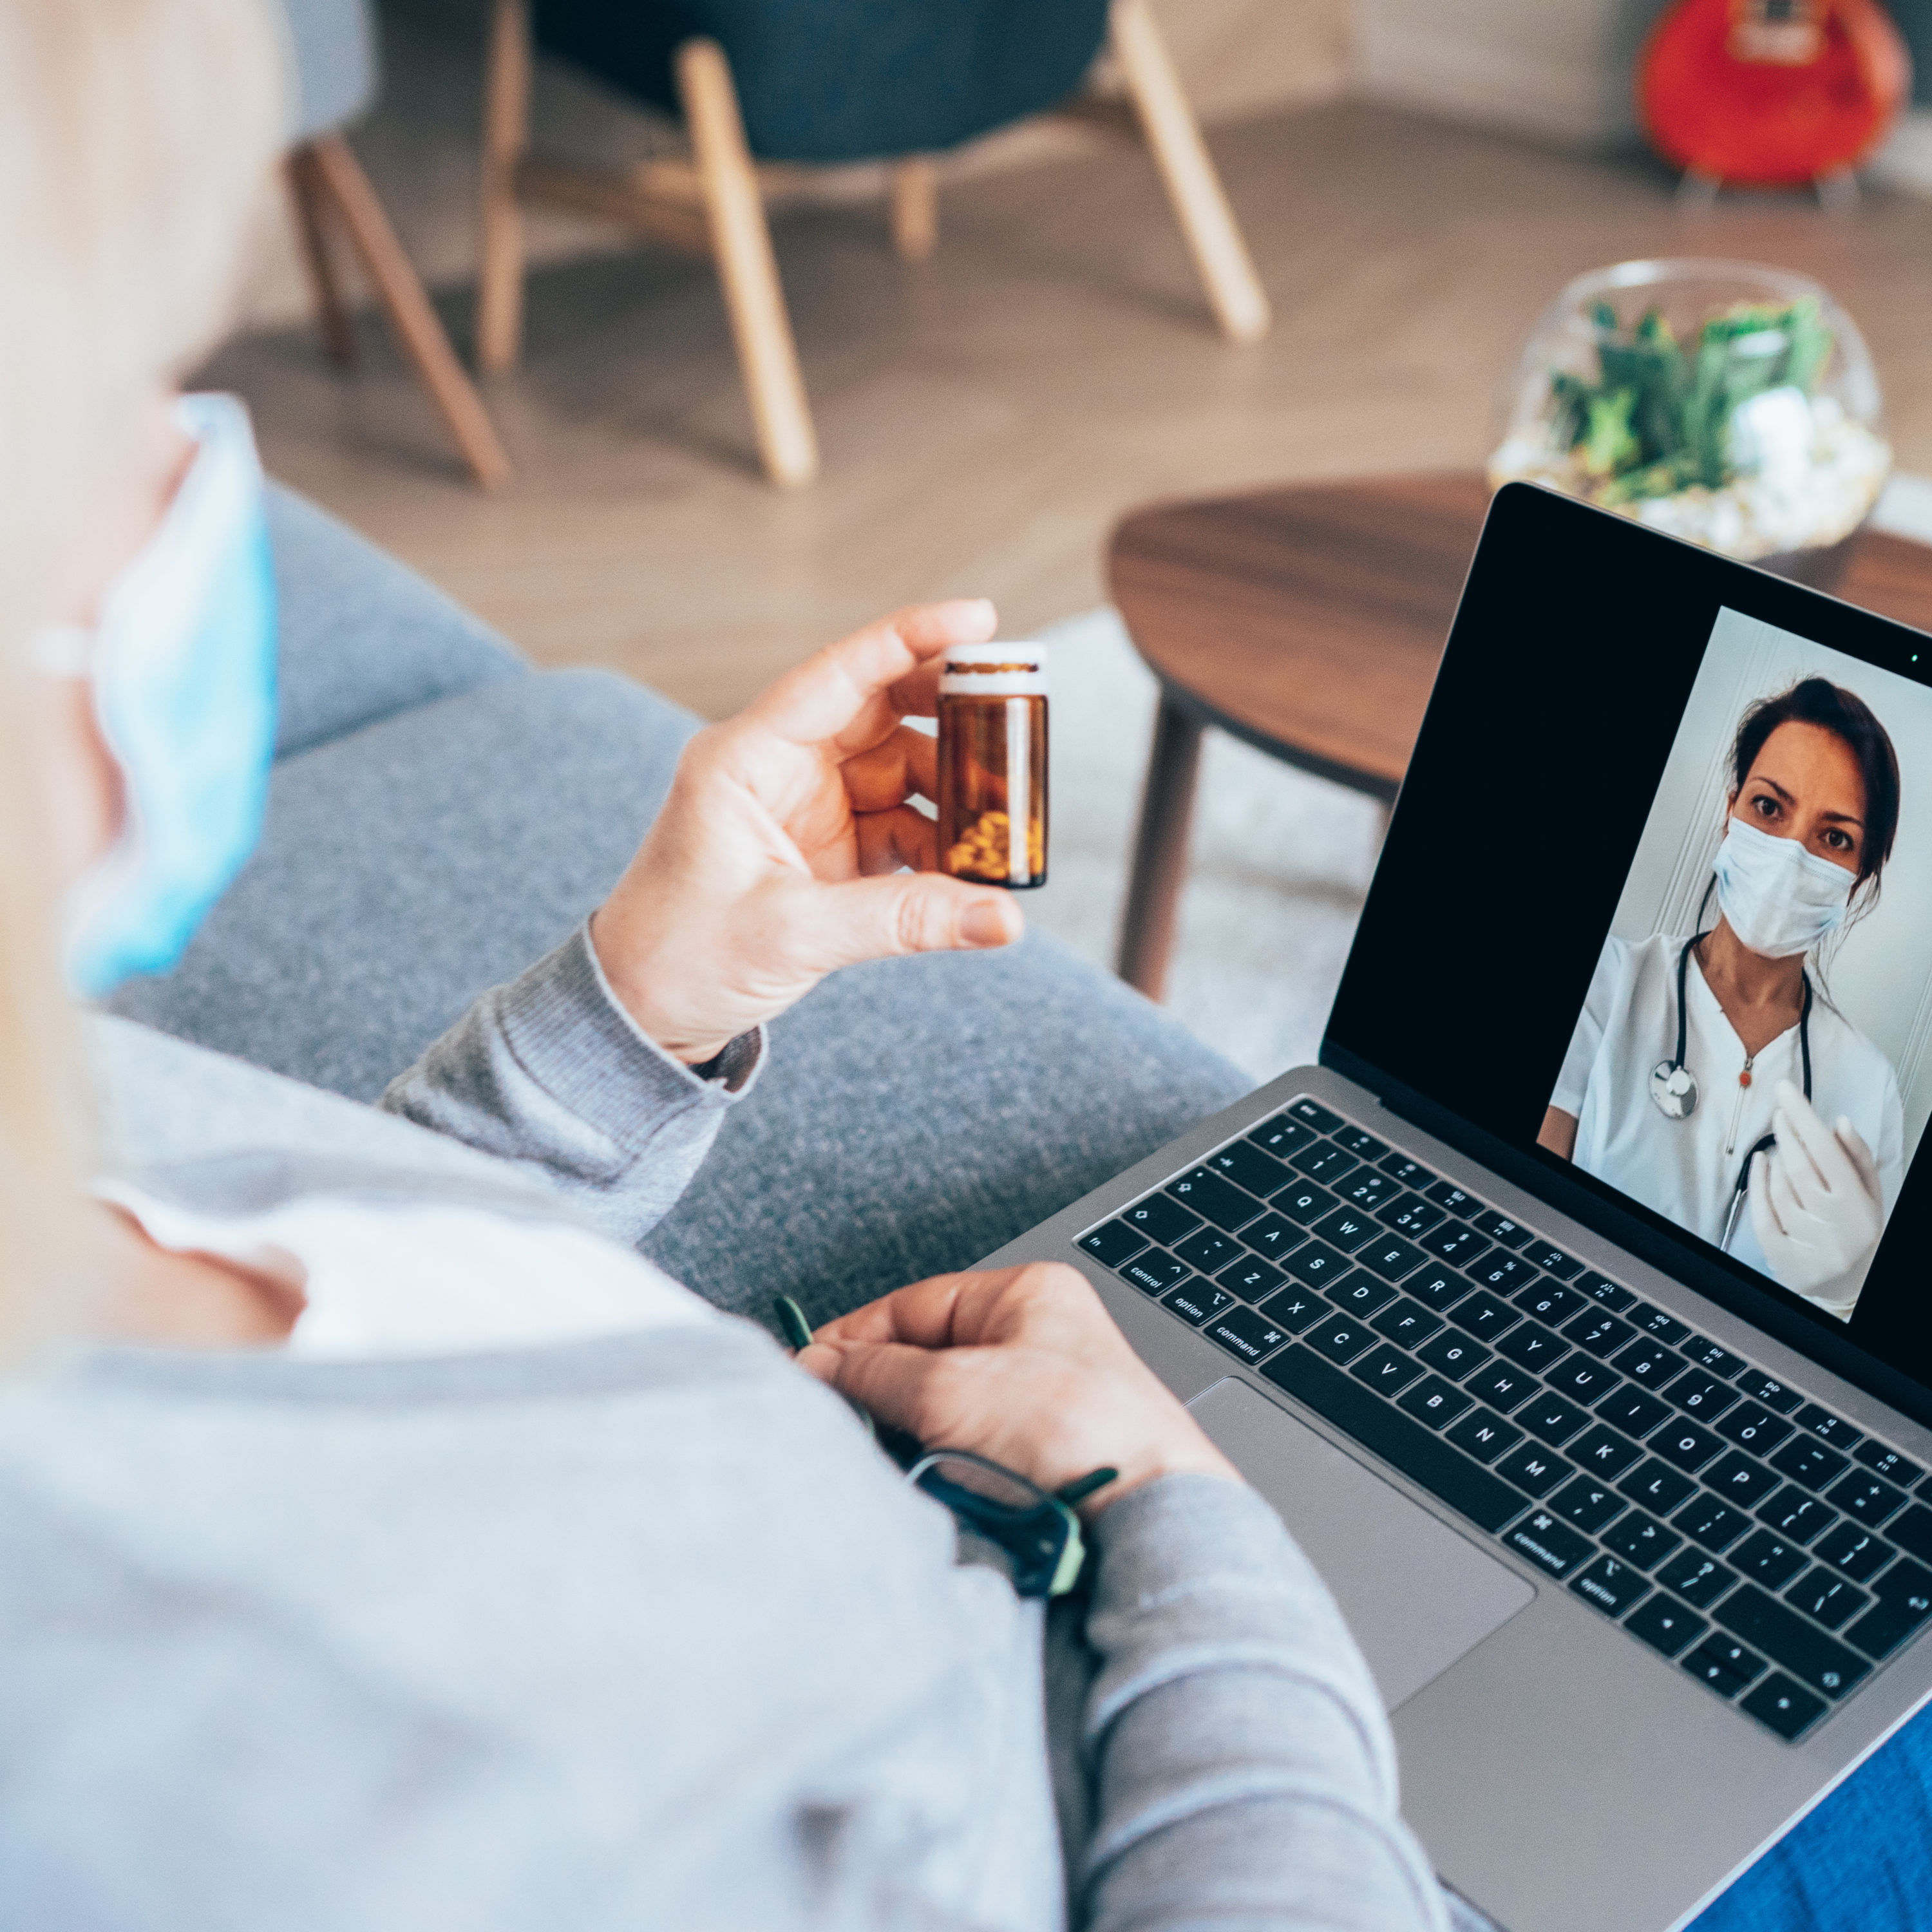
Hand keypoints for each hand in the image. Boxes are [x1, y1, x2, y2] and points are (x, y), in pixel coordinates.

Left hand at [590, 602, 1024, 1063]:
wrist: (641, 1014)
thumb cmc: (681, 958)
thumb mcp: (794, 935)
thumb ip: (904, 920)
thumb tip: (1003, 919)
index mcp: (746, 758)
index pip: (839, 674)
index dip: (911, 639)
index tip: (981, 620)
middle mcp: (779, 768)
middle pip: (882, 713)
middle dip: (953, 716)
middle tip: (1022, 721)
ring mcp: (807, 807)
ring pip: (903, 773)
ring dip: (957, 794)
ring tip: (1009, 823)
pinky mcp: (828, 851)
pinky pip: (903, 826)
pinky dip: (942, 844)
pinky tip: (977, 869)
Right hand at [798, 1262, 1241, 1514]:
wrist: (1141, 1522)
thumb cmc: (1077, 1436)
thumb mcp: (949, 1388)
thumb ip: (874, 1372)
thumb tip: (818, 1365)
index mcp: (1028, 1295)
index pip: (913, 1303)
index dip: (855, 1337)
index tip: (809, 1371)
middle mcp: (1038, 1341)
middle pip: (925, 1358)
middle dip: (882, 1393)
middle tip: (843, 1423)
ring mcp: (1041, 1403)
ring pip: (943, 1412)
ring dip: (911, 1437)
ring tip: (893, 1459)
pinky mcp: (1041, 1461)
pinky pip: (966, 1455)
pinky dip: (938, 1468)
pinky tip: (927, 1485)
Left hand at [1748, 1079, 1883, 1302]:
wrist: (1852, 1287)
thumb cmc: (1859, 1230)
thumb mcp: (1871, 1193)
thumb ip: (1856, 1157)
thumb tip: (1839, 1122)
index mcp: (1858, 1205)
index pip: (1827, 1151)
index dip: (1803, 1117)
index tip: (1786, 1090)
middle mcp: (1833, 1225)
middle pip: (1799, 1166)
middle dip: (1786, 1134)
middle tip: (1780, 1113)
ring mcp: (1806, 1243)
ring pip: (1780, 1187)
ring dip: (1775, 1160)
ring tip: (1781, 1146)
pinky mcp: (1781, 1257)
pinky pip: (1762, 1212)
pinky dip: (1758, 1184)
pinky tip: (1760, 1165)